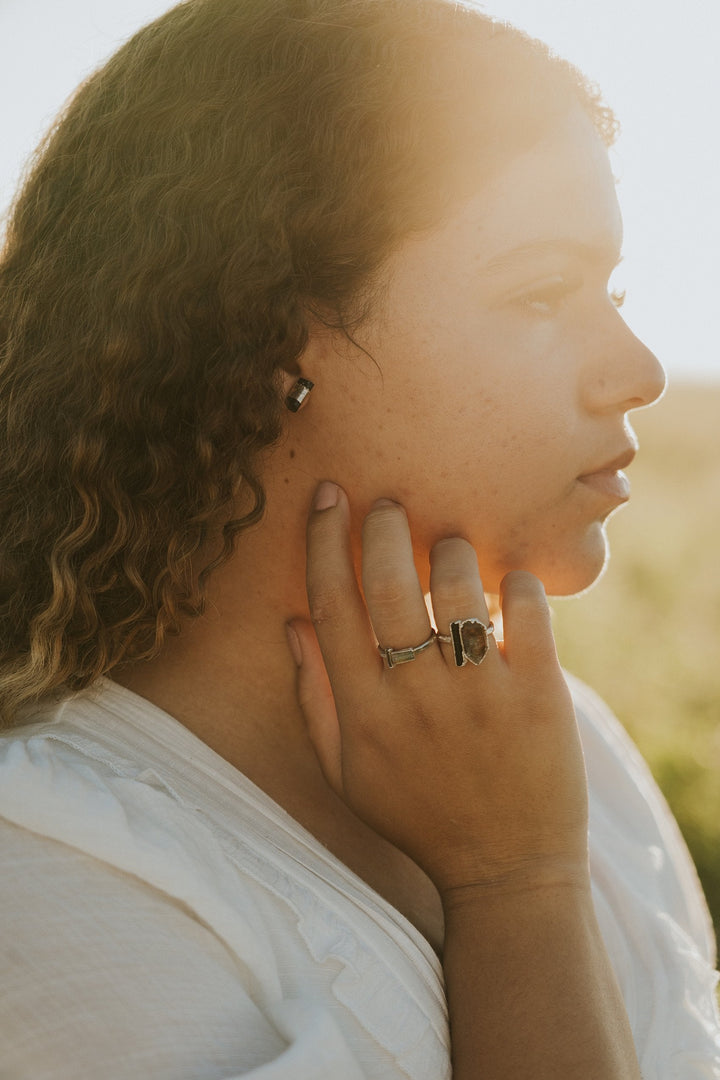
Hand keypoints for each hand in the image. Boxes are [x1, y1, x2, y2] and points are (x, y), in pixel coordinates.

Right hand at [287, 482, 589, 898]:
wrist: (507, 870)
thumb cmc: (419, 818)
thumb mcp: (346, 772)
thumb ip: (313, 698)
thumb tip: (292, 622)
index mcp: (364, 712)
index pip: (332, 604)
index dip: (325, 540)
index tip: (329, 496)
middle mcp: (416, 698)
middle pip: (390, 584)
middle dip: (384, 525)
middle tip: (388, 501)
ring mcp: (480, 696)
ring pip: (458, 586)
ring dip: (451, 548)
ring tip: (449, 545)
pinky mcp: (539, 696)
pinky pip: (528, 612)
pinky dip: (517, 583)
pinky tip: (507, 582)